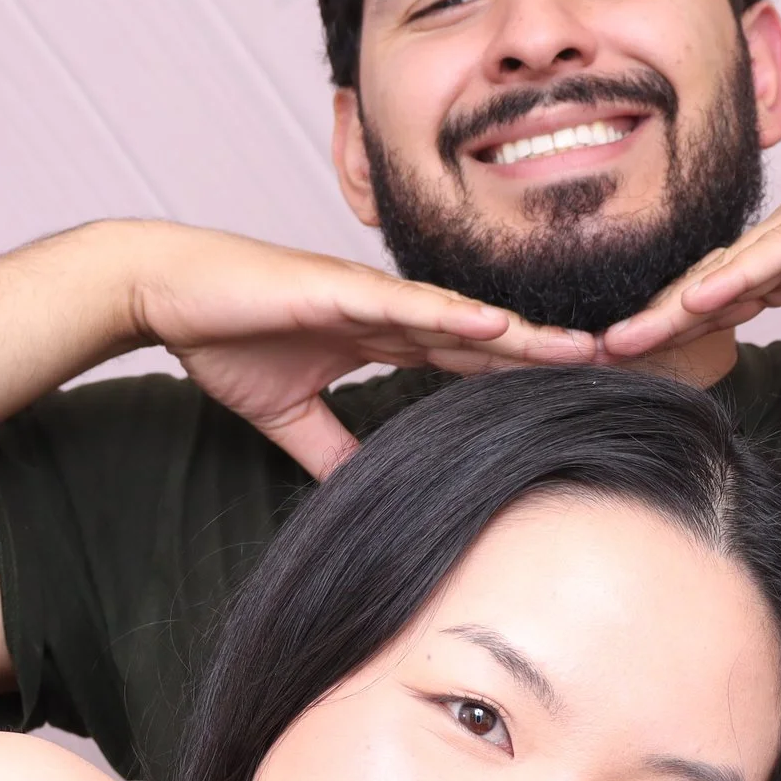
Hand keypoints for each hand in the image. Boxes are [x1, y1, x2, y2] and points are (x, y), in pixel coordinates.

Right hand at [116, 221, 598, 476]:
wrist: (166, 292)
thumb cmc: (223, 337)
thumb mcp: (287, 414)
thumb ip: (327, 447)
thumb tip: (357, 490)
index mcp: (384, 335)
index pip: (469, 360)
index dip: (522, 375)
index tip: (577, 395)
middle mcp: (390, 312)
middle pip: (484, 338)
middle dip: (545, 355)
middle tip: (615, 370)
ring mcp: (369, 297)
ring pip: (460, 318)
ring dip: (521, 335)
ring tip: (581, 351)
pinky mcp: (338, 290)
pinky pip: (405, 304)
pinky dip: (451, 314)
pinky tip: (498, 324)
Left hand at [600, 87, 780, 433]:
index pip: (722, 308)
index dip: (674, 337)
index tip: (627, 369)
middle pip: (704, 291)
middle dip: (649, 327)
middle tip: (591, 362)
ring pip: (726, 272)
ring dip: (672, 308)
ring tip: (621, 341)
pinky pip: (778, 250)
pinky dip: (737, 276)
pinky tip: (697, 300)